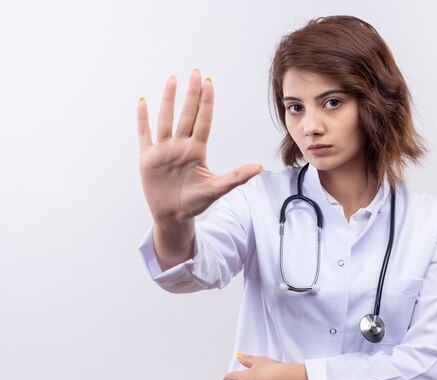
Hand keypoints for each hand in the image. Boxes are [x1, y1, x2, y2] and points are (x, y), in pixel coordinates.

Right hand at [137, 69, 261, 224]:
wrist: (173, 216)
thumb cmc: (195, 202)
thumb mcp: (217, 189)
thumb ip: (236, 177)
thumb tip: (259, 168)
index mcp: (197, 150)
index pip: (203, 121)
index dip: (206, 102)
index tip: (210, 83)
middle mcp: (181, 145)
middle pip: (186, 114)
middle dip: (191, 93)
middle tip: (196, 72)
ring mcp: (164, 150)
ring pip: (166, 119)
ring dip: (168, 99)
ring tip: (173, 79)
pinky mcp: (148, 158)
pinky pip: (145, 134)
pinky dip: (142, 119)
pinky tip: (143, 102)